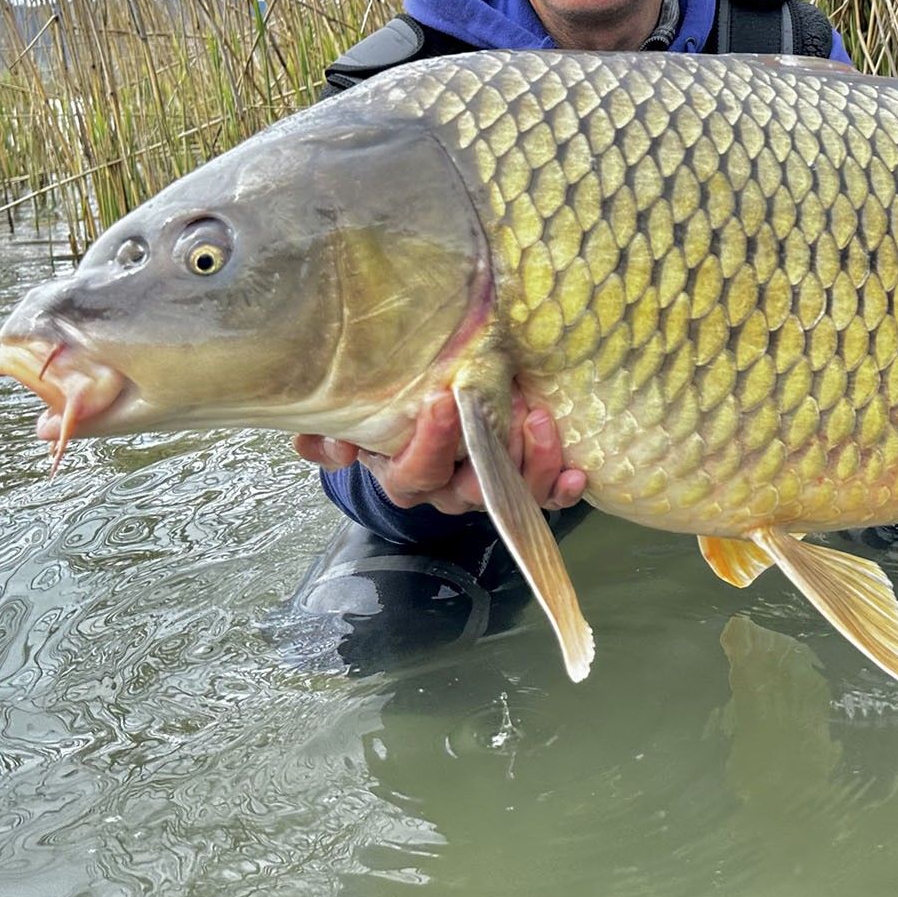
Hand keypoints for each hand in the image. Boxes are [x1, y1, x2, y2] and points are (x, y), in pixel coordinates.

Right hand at [293, 391, 586, 513]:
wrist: (417, 424)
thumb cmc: (385, 416)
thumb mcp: (353, 419)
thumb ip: (333, 431)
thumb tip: (319, 443)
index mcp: (405, 476)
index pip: (416, 471)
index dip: (429, 442)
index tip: (442, 399)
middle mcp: (448, 491)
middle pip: (472, 489)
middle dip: (495, 452)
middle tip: (512, 410)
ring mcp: (488, 491)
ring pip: (512, 493)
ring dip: (532, 463)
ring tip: (540, 420)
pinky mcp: (523, 485)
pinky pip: (545, 497)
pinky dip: (562, 488)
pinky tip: (578, 473)